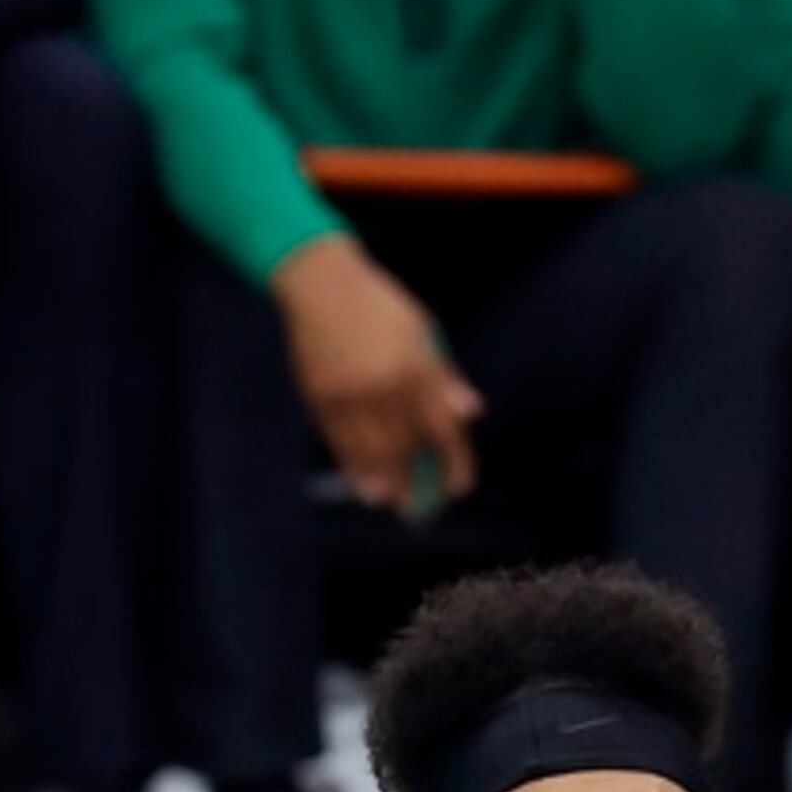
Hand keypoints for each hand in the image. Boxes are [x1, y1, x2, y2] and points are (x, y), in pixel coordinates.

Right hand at [272, 236, 483, 517]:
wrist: (321, 281)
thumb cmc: (379, 305)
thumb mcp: (422, 332)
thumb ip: (444, 376)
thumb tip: (472, 411)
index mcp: (417, 369)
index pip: (443, 429)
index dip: (454, 463)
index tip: (458, 488)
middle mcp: (385, 386)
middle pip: (405, 447)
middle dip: (414, 482)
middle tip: (420, 510)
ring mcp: (350, 393)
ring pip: (370, 449)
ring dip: (382, 482)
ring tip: (389, 503)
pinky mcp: (320, 394)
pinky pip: (338, 440)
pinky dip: (350, 465)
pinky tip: (360, 483)